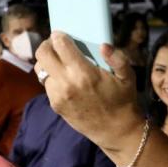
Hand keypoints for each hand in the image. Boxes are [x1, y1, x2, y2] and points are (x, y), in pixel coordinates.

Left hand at [35, 33, 142, 150]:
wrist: (116, 131)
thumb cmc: (123, 100)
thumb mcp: (127, 77)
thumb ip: (117, 58)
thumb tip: (104, 45)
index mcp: (84, 73)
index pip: (60, 45)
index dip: (59, 36)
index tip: (62, 35)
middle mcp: (67, 83)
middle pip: (42, 54)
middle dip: (47, 45)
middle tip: (55, 45)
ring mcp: (58, 95)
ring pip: (40, 69)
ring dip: (48, 63)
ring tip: (59, 63)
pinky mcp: (55, 105)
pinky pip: (46, 85)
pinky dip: (52, 78)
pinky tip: (65, 80)